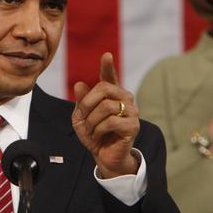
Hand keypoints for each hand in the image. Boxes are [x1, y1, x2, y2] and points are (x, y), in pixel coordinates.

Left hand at [71, 52, 139, 177]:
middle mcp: (124, 99)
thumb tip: (79, 84)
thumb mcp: (81, 117)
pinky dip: (98, 130)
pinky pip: (110, 121)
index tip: (106, 55)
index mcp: (111, 95)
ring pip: (106, 106)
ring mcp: (131, 111)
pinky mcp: (133, 125)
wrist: (104, 156)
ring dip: (91, 120)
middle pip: (104, 88)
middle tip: (82, 117)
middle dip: (87, 103)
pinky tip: (98, 136)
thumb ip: (81, 101)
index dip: (108, 66)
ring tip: (91, 131)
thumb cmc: (94, 135)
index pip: (109, 77)